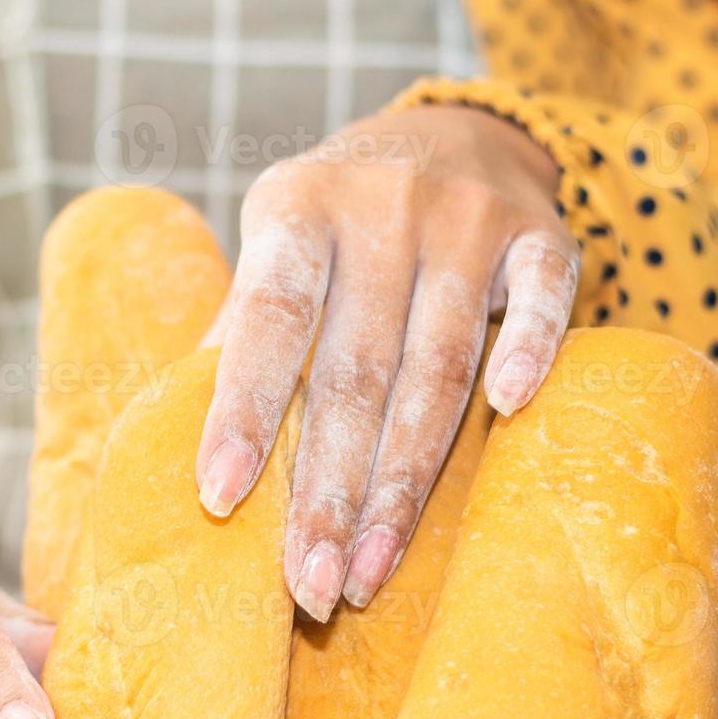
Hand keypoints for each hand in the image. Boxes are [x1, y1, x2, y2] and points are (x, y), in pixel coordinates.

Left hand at [196, 105, 575, 620]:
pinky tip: (511, 413)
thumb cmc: (342, 214)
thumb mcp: (279, 239)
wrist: (454, 133)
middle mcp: (383, 210)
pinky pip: (543, 297)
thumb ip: (245, 323)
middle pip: (357, 370)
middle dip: (331, 489)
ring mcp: (467, 220)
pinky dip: (530, 350)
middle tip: (311, 585)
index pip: (269, 322)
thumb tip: (175, 427)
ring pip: (439, 366)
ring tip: (372, 571)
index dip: (244, 410)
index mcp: (300, 211)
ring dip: (406, 479)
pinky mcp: (540, 235)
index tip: (218, 498)